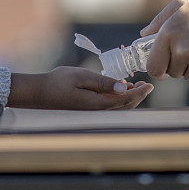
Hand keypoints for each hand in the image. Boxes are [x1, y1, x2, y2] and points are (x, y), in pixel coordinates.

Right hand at [8, 67, 152, 109]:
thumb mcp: (81, 76)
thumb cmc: (58, 82)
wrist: (39, 93)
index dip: (139, 92)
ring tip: (135, 85)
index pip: (125, 99)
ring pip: (117, 108)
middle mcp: (97, 112)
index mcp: (97, 104)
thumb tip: (124, 87)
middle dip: (137, 96)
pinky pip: (108, 107)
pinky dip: (117, 99)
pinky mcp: (87, 110)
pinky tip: (117, 88)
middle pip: (124, 106)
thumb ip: (103, 82)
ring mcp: (92, 113)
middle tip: (146, 84)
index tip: (150, 84)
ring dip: (128, 98)